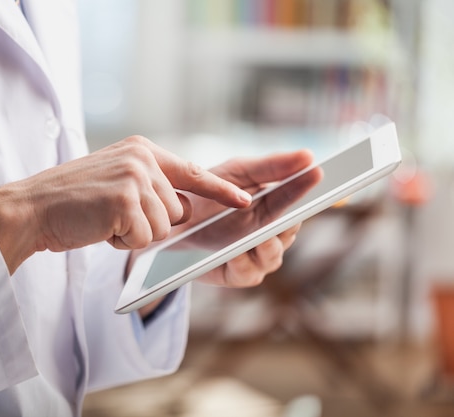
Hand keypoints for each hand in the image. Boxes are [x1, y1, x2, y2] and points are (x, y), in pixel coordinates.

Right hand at [0, 136, 251, 273]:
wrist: (30, 209)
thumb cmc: (70, 203)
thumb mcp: (114, 182)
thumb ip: (149, 188)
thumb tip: (182, 211)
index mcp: (142, 150)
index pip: (193, 171)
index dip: (220, 191)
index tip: (246, 201)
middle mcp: (143, 158)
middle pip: (178, 211)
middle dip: (150, 225)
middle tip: (112, 217)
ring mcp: (135, 176)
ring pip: (163, 228)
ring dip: (135, 235)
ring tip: (103, 221)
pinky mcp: (125, 199)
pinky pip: (144, 238)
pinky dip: (122, 243)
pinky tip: (99, 228)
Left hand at [176, 150, 320, 287]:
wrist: (175, 222)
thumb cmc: (210, 194)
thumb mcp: (238, 172)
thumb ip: (272, 166)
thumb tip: (309, 156)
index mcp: (278, 206)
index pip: (300, 198)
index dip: (309, 186)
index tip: (318, 172)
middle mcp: (273, 233)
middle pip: (289, 230)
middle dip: (289, 222)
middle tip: (291, 213)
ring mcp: (258, 256)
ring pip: (273, 255)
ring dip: (268, 246)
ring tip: (262, 238)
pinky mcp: (239, 274)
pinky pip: (248, 273)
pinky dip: (244, 263)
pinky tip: (237, 253)